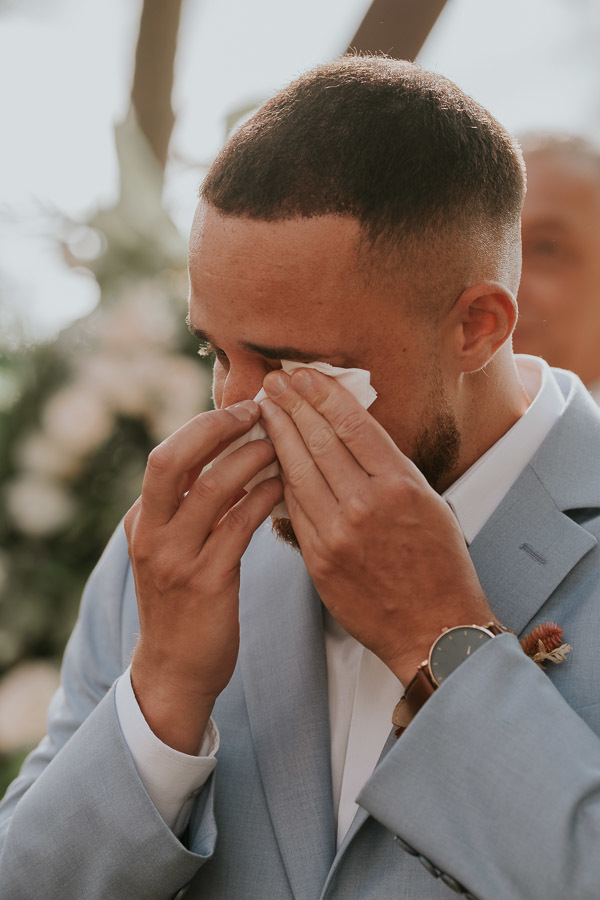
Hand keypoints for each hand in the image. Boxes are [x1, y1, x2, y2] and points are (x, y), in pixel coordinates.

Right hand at [124, 400, 282, 751]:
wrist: (174, 671)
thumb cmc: (184, 604)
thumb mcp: (174, 550)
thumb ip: (193, 507)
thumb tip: (232, 456)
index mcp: (142, 520)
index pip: (167, 456)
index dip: (204, 426)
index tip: (241, 409)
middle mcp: (150, 533)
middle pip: (170, 460)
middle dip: (215, 428)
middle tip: (257, 411)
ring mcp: (174, 558)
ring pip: (210, 489)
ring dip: (250, 459)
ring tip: (281, 443)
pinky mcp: (205, 582)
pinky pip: (237, 525)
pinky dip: (263, 497)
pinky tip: (285, 484)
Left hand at [260, 368, 496, 683]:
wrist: (432, 629)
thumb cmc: (440, 564)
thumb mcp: (430, 503)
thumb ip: (389, 468)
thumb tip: (352, 431)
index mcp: (401, 485)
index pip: (353, 424)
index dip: (323, 394)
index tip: (304, 375)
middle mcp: (367, 504)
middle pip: (319, 441)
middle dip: (292, 405)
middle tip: (273, 381)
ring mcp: (339, 533)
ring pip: (298, 471)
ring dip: (278, 435)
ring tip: (264, 410)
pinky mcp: (319, 559)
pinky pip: (293, 508)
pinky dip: (280, 478)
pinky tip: (270, 456)